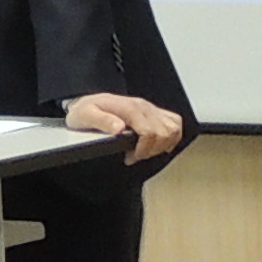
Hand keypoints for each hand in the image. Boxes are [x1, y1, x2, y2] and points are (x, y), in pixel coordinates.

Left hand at [60, 90, 183, 163]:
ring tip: (147, 150)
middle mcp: (143, 106)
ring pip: (173, 127)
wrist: (86, 103)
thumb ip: (102, 121)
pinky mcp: (153, 111)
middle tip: (136, 156)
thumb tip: (118, 129)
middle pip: (164, 132)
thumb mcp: (86, 116)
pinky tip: (160, 144)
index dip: (143, 150)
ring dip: (164, 144)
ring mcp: (150, 108)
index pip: (149, 132)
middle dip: (152, 150)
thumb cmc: (86, 111)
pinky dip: (172, 135)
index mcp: (129, 108)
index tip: (131, 157)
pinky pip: (174, 121)